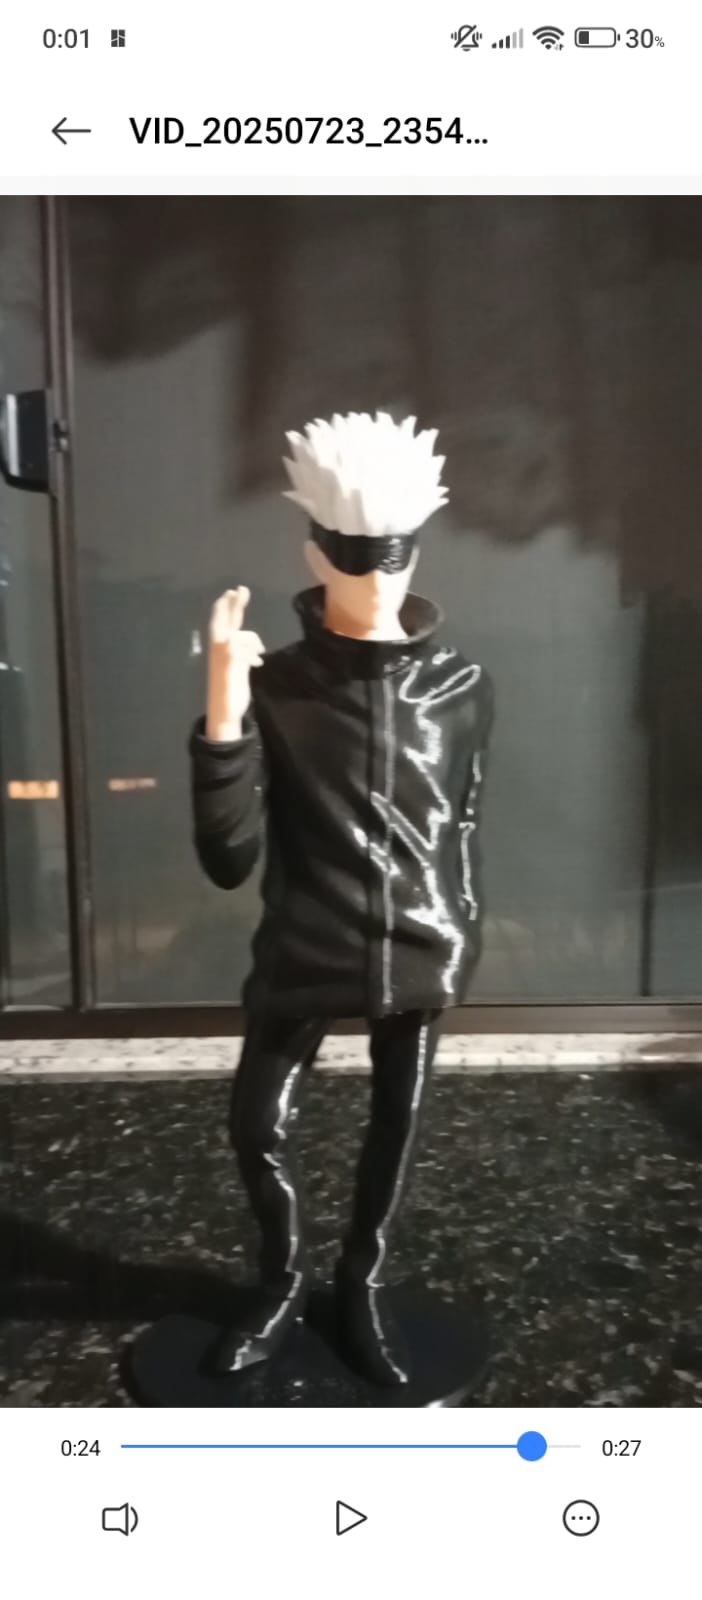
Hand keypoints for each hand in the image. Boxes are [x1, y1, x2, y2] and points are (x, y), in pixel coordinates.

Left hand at [205, 586, 264, 740]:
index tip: (234, 591)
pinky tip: (258, 661)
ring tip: (258, 654)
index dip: (228, 607)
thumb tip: (232, 640)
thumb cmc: (226, 699)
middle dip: (236, 606)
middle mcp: (223, 649)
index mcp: (220, 649)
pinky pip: (246, 648)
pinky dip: (254, 650)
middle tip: (242, 589)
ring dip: (252, 640)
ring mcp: (230, 656)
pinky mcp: (237, 665)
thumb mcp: (227, 678)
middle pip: (230, 622)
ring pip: (241, 636)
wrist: (225, 716)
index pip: (224, 622)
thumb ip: (229, 659)